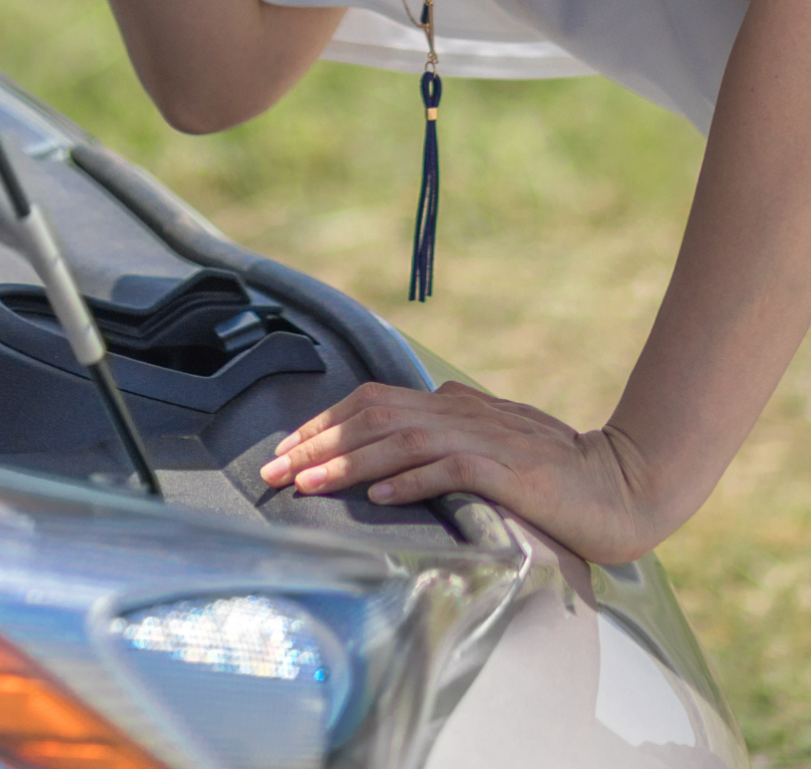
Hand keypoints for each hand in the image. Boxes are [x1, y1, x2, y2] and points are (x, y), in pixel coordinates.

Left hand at [260, 380, 660, 564]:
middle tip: (273, 471)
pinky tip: (381, 496)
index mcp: (453, 405)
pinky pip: (450, 468)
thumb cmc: (560, 467)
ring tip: (309, 483)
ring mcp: (484, 439)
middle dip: (316, 443)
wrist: (624, 484)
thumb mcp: (500, 436)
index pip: (372, 404)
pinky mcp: (510, 470)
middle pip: (372, 418)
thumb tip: (429, 401)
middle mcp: (460, 412)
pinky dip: (412, 480)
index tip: (284, 450)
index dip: (323, 423)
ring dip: (349, 462)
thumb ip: (462, 420)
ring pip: (400, 440)